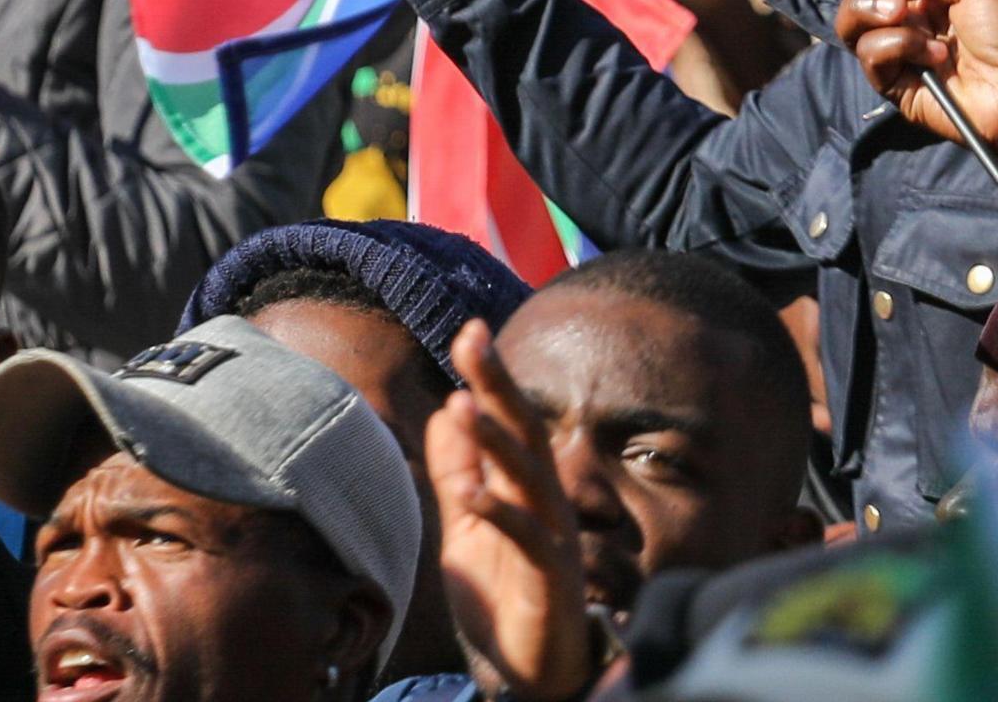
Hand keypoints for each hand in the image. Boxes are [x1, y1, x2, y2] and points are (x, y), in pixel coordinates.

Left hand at [429, 321, 596, 701]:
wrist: (530, 672)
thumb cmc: (502, 596)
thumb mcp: (466, 530)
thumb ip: (458, 475)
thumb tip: (444, 412)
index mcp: (527, 487)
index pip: (512, 420)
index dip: (491, 378)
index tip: (470, 330)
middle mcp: (547, 502)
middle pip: (527, 432)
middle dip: (499, 386)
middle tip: (474, 341)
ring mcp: (553, 537)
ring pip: (530, 477)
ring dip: (497, 440)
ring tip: (462, 406)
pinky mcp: (551, 576)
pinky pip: (527, 537)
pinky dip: (500, 512)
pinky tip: (472, 493)